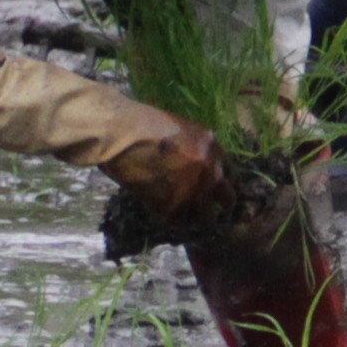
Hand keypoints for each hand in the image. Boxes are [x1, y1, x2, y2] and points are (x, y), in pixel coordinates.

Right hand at [0, 53, 255, 250]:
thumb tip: (195, 170)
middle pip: (225, 200)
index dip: (222, 188)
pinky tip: (158, 215)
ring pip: (202, 217)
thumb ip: (193, 150)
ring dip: (193, 220)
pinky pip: (176, 222)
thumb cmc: (139, 123)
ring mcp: (192, 190)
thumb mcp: (177, 129)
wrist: (118, 131)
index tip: (216, 197)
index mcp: (212, 145)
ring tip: (182, 221)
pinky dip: (168, 221)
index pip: (229, 174)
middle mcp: (209, 169)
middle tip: (210, 218)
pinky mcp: (172, 205)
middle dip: (218, 210)